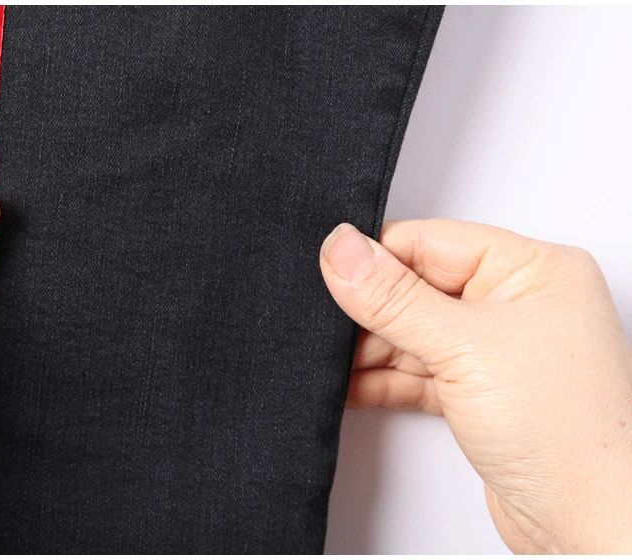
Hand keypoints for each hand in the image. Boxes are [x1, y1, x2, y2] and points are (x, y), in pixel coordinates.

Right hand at [320, 220, 631, 553]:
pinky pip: (416, 371)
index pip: (432, 242)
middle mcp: (517, 305)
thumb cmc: (567, 432)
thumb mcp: (464, 346)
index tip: (332, 272)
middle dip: (371, 311)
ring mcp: (496, 351)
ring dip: (370, 350)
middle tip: (330, 326)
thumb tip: (342, 250)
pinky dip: (381, 379)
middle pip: (417, 288)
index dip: (379, 258)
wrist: (588, 520)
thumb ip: (394, 298)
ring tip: (334, 362)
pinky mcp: (477, 393)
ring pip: (411, 334)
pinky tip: (350, 385)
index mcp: (533, 270)